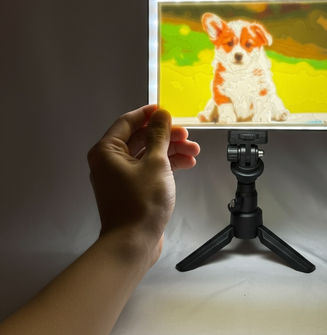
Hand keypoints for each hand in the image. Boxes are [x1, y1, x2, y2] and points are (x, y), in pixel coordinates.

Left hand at [87, 105, 199, 265]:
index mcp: (107, 151)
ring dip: (171, 150)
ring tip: (193, 151)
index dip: (149, 114)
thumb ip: (160, 135)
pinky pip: (150, 168)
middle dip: (167, 135)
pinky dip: (167, 165)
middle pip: (141, 138)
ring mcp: (121, 176)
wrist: (134, 243)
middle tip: (187, 135)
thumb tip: (162, 114)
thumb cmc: (141, 202)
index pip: (128, 121)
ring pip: (149, 153)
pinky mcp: (132, 189)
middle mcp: (110, 161)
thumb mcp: (155, 163)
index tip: (168, 110)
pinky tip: (187, 163)